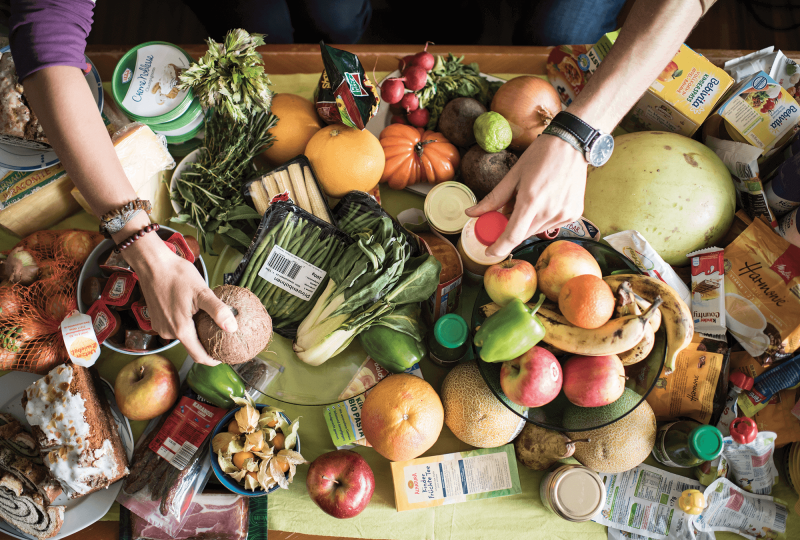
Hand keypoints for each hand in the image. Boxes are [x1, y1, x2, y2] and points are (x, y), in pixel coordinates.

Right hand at [124, 235, 237, 365]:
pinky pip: (174, 328)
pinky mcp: (156, 319)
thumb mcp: (202, 292)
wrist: (153, 264)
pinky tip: (195, 314)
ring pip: (183, 336)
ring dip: (196, 333)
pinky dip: (185, 325)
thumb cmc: (177, 275)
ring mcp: (160, 326)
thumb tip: (233, 328)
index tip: (224, 357)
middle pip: (191, 347)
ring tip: (210, 324)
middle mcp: (168, 332)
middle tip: (222, 338)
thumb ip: (218, 311)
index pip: (198, 356)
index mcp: (180, 329)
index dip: (212, 360)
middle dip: (207, 345)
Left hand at [465, 134, 587, 256]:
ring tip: (529, 200)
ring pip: (536, 231)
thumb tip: (471, 214)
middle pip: (522, 234)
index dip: (499, 248)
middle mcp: (549, 211)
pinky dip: (542, 219)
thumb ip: (493, 199)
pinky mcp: (574, 214)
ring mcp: (564, 214)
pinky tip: (545, 201)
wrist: (572, 144)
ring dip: (527, 224)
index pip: (513, 236)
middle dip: (510, 230)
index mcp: (531, 200)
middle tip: (507, 213)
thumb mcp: (513, 175)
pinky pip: (551, 226)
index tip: (489, 252)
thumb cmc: (540, 156)